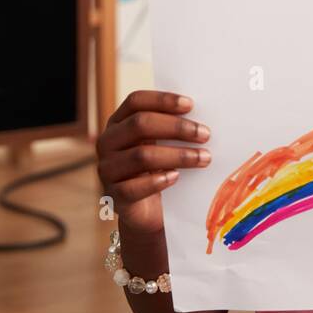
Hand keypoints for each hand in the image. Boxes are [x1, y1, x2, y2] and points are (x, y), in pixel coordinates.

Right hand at [96, 91, 211, 235]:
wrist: (147, 212)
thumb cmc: (159, 169)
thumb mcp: (162, 144)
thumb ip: (172, 129)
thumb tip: (202, 119)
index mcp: (118, 122)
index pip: (136, 101)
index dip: (162, 100)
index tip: (191, 105)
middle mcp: (107, 142)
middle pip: (139, 124)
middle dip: (176, 127)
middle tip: (205, 134)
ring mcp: (107, 169)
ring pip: (141, 155)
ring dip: (178, 155)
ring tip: (204, 158)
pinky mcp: (113, 195)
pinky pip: (134, 187)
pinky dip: (158, 181)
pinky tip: (176, 177)